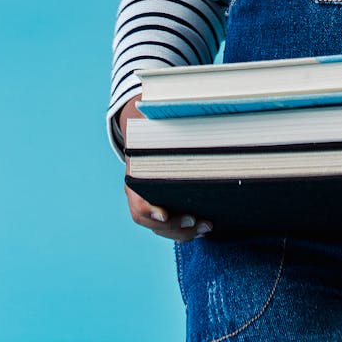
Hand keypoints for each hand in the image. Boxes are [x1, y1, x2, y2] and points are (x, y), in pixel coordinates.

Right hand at [119, 95, 211, 240]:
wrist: (142, 130)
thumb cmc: (153, 126)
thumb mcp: (156, 122)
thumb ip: (167, 123)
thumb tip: (189, 109)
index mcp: (136, 177)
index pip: (138, 202)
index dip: (150, 211)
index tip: (165, 215)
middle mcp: (139, 194)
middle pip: (153, 222)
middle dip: (176, 227)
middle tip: (198, 222)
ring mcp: (148, 202)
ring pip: (162, 229)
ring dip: (183, 232)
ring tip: (206, 227)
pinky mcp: (161, 205)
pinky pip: (169, 226)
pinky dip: (184, 229)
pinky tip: (202, 226)